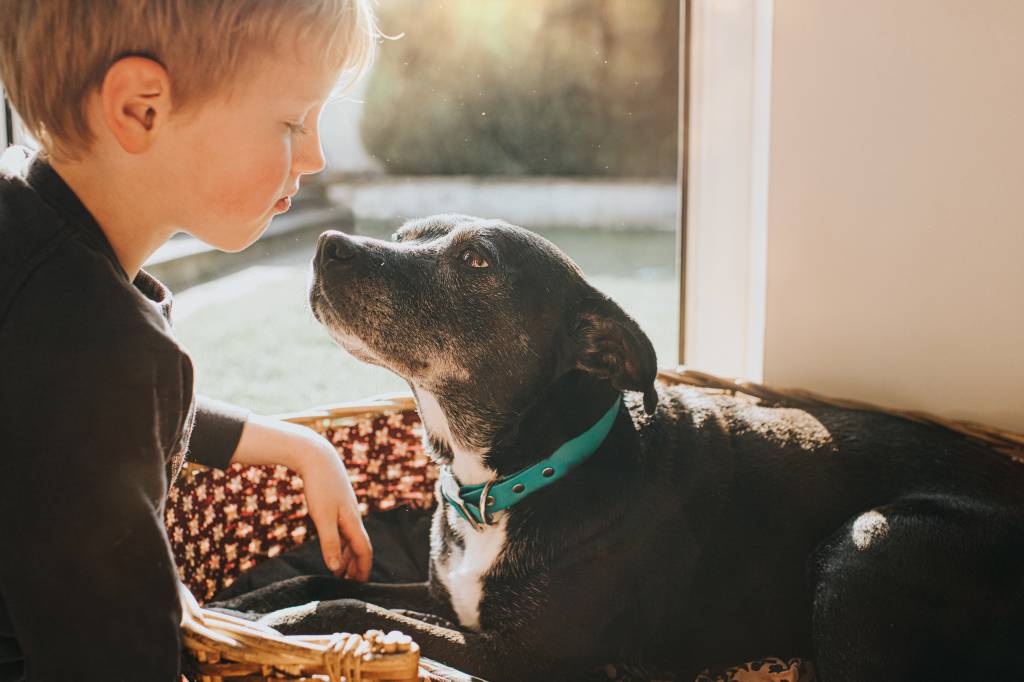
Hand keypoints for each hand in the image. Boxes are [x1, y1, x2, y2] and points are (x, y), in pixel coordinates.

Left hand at [295, 439, 372, 580]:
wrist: (317, 457)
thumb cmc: (320, 486)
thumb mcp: (322, 518)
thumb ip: (330, 543)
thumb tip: (336, 569)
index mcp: (352, 521)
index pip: (364, 550)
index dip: (363, 568)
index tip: (360, 585)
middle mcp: (352, 517)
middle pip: (359, 545)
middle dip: (356, 565)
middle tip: (348, 583)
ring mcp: (345, 509)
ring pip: (351, 537)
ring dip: (347, 555)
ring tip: (339, 570)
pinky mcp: (336, 503)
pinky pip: (343, 528)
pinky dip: (340, 541)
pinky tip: (332, 544)